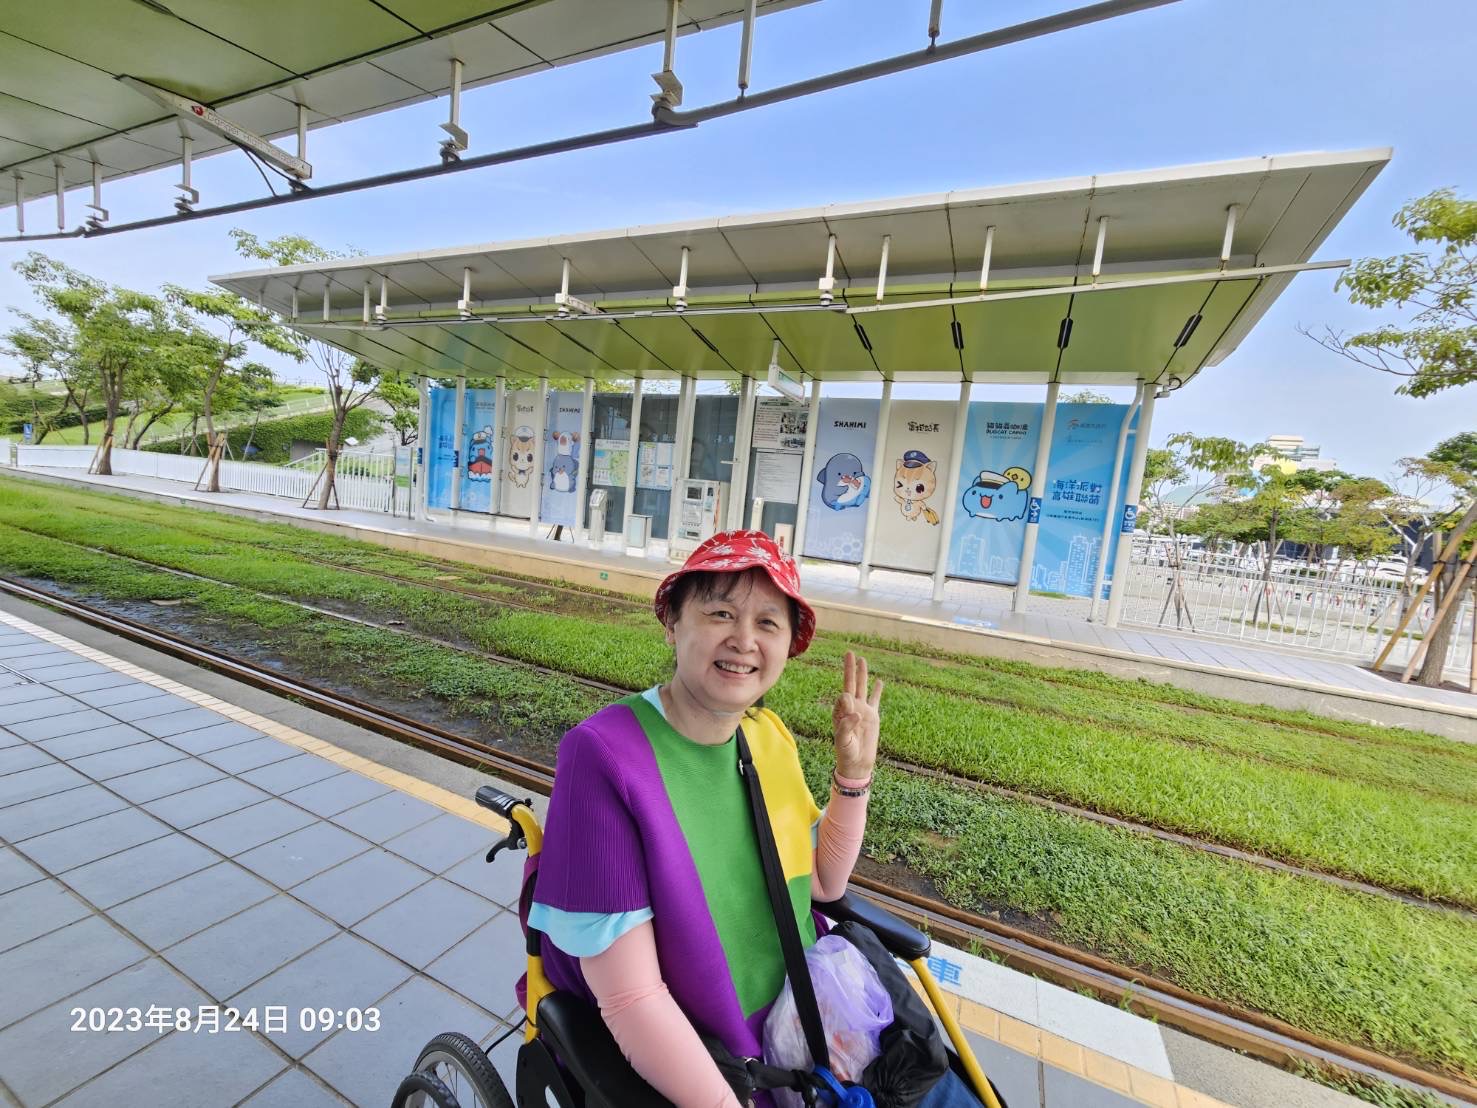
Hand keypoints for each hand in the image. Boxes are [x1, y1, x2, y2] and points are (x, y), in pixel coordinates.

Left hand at [832, 651, 882, 779]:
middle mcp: (850, 709)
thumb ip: (846, 725)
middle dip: (850, 669)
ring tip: (862, 659)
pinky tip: (878, 681)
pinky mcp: (873, 716)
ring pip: (863, 688)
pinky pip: (876, 700)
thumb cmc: (846, 753)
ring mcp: (862, 711)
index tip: (849, 704)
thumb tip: (856, 711)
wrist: (858, 763)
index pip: (843, 698)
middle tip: (849, 653)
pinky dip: (877, 690)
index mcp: (839, 713)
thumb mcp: (843, 741)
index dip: (846, 699)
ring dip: (862, 674)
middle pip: (851, 684)